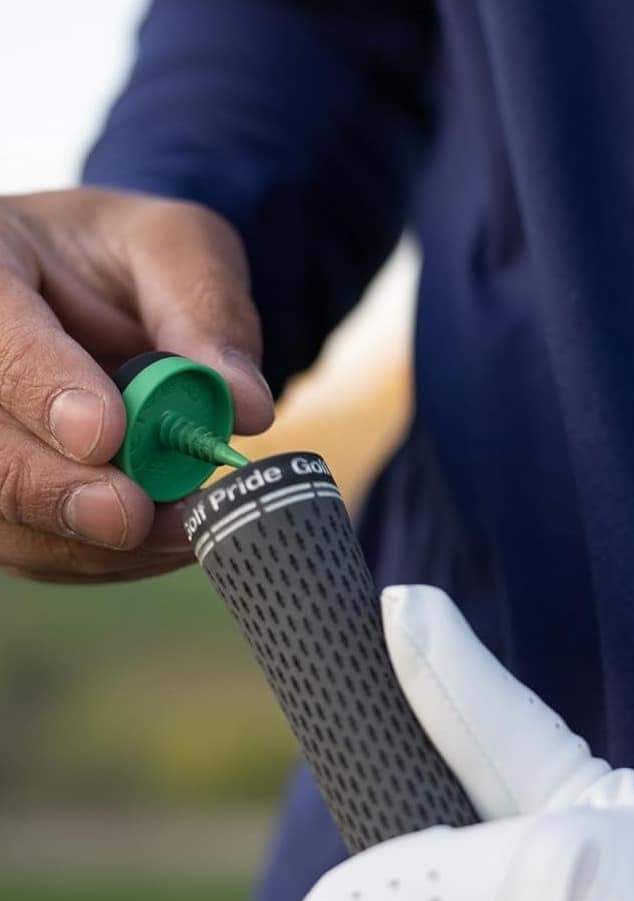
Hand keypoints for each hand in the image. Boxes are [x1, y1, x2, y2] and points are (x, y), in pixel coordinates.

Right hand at [0, 188, 272, 581]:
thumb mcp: (182, 247)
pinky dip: (103, 555)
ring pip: (0, 511)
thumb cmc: (133, 258)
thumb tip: (245, 406)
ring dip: (90, 539)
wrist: (99, 291)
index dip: (42, 389)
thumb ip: (208, 312)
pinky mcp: (0, 496)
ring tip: (182, 529)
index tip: (106, 435)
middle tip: (135, 515)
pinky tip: (166, 538)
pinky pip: (32, 546)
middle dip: (54, 489)